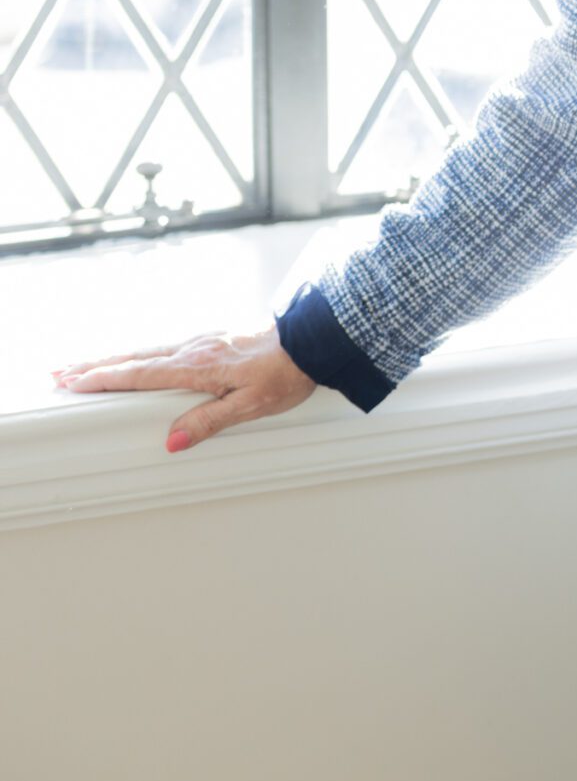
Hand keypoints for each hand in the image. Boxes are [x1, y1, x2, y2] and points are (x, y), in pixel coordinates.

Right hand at [52, 323, 317, 452]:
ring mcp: (203, 341)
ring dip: (113, 358)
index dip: (105, 379)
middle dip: (95, 366)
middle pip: (134, 358)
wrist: (313, 338)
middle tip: (60, 373)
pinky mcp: (213, 340)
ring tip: (85, 366)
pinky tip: (135, 359)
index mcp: (198, 365)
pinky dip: (139, 354)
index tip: (73, 382)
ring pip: (148, 351)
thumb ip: (209, 422)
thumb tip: (172, 441)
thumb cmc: (286, 373)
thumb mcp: (250, 406)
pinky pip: (165, 347)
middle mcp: (195, 348)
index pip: (140, 375)